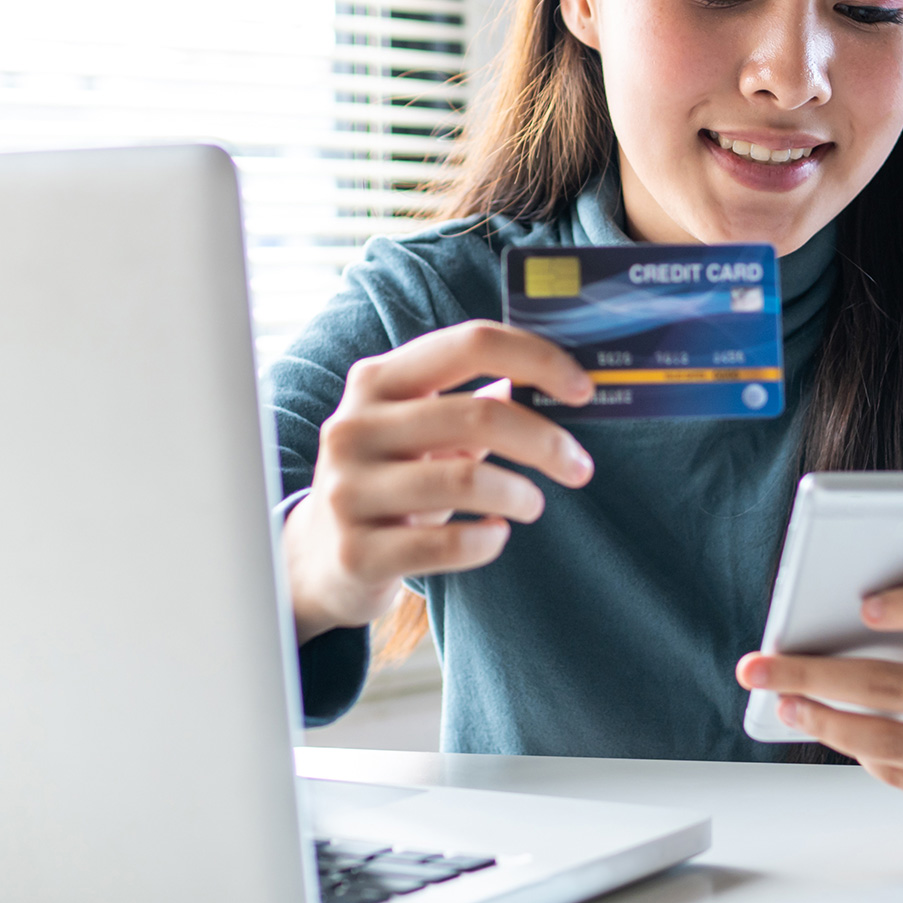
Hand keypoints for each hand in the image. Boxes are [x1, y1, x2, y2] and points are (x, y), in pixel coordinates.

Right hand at [284, 321, 595, 641]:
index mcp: (377, 381)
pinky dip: (488, 540)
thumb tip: (556, 381)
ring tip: (532, 503)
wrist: (320, 559)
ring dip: (520, 494)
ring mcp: (349, 490)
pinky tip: (495, 536)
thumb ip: (474, 403)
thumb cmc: (390, 483)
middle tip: (579, 467)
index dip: (537, 360)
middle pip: (478, 415)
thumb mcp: (420, 432)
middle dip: (545, 442)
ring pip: (466, 480)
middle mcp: (355, 427)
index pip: (469, 343)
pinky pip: (447, 544)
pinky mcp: (357, 551)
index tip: (582, 389)